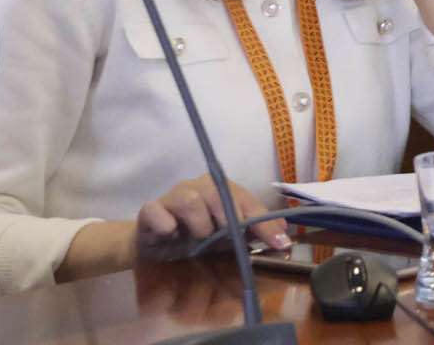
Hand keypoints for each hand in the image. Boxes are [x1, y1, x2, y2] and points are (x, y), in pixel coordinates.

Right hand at [134, 175, 288, 263]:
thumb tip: (283, 233)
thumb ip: (253, 232)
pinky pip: (156, 210)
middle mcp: (197, 186)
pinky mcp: (150, 210)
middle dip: (228, 220)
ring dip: (200, 225)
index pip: (247, 200)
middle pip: (218, 193)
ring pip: (190, 201)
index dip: (263, 222)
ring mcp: (172, 195)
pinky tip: (172, 235)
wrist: (153, 247)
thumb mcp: (227, 237)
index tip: (279, 243)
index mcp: (220, 189)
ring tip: (198, 239)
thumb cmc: (194, 238)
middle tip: (225, 239)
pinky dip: (167, 225)